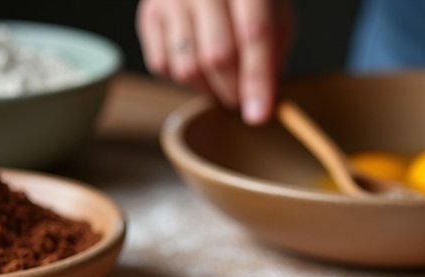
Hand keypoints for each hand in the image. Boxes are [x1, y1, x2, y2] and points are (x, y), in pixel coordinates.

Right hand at [137, 0, 293, 124]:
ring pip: (187, 68)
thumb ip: (274, 51)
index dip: (257, 80)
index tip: (259, 116)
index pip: (254, 34)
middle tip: (242, 100)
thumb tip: (264, 100)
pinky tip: (197, 65)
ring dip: (208, 88)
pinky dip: (183, 79)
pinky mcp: (149, 15)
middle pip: (217, 56)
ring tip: (221, 80)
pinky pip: (162, 66)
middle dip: (233, 90)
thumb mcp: (275, 12)